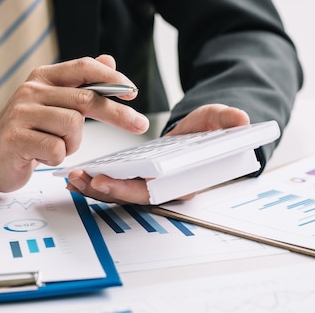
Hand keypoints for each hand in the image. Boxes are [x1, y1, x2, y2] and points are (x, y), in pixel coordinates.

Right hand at [0, 55, 149, 191]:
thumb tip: (109, 60)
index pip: (84, 67)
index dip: (112, 78)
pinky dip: (57, 157)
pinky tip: (41, 155)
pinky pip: (57, 148)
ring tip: (56, 145)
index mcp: (43, 77)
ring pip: (73, 126)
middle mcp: (32, 90)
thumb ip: (81, 84)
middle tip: (139, 125)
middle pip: (86, 99)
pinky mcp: (15, 138)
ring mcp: (21, 113)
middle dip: (118, 114)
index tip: (133, 92)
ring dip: (73, 143)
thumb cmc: (25, 130)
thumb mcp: (53, 103)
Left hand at [66, 103, 249, 204]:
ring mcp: (148, 183)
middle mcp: (163, 187)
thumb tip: (241, 119)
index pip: (152, 191)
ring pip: (118, 191)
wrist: (202, 135)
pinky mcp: (137, 176)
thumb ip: (226, 121)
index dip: (127, 189)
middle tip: (81, 179)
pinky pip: (114, 182)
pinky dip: (96, 180)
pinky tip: (77, 174)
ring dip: (95, 187)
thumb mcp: (217, 122)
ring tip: (73, 177)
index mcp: (182, 181)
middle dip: (103, 190)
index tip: (104, 181)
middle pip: (129, 195)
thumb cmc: (209, 133)